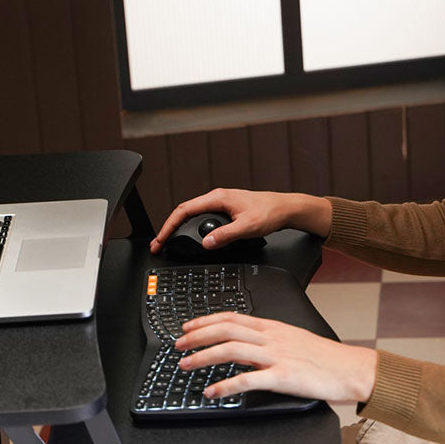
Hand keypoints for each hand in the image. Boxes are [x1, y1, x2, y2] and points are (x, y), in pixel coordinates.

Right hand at [149, 188, 330, 254]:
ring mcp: (221, 203)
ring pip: (193, 214)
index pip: (185, 210)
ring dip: (180, 227)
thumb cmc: (270, 212)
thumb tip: (206, 242)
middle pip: (184, 212)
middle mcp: (217, 198)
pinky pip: (202, 217)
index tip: (161, 240)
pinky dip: (191, 227)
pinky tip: (191, 236)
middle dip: (169, 228)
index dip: (169, 225)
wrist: (285, 208)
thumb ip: (226, 235)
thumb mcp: (247, 227)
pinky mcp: (226, 210)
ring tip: (170, 241)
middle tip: (159, 245)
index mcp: (218, 198)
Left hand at [174, 312, 376, 402]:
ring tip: (186, 365)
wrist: (350, 369)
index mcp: (273, 327)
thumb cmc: (325, 357)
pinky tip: (212, 392)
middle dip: (197, 336)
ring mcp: (277, 356)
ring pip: (231, 350)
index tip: (188, 326)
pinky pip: (248, 380)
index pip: (232, 317)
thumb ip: (267, 340)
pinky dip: (225, 385)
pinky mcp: (283, 377)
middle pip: (226, 329)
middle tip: (178, 344)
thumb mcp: (293, 339)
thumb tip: (241, 346)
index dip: (206, 320)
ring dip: (204, 356)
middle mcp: (271, 338)